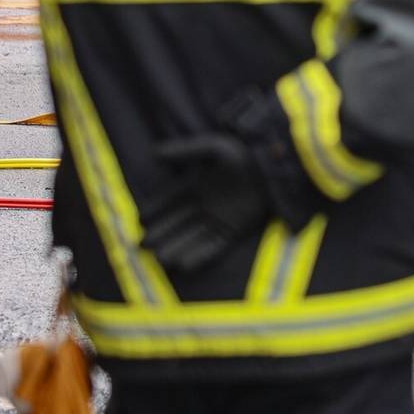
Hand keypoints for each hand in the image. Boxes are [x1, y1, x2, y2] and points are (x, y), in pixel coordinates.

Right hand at [141, 133, 273, 272]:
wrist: (274, 167)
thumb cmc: (244, 154)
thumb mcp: (213, 148)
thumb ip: (184, 151)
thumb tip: (153, 153)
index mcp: (198, 185)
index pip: (171, 201)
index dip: (155, 211)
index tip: (139, 222)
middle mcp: (206, 204)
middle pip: (179, 223)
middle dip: (162, 235)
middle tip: (142, 247)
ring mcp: (221, 218)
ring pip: (194, 237)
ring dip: (177, 249)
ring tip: (159, 260)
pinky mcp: (237, 230)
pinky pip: (215, 246)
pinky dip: (200, 256)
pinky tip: (184, 265)